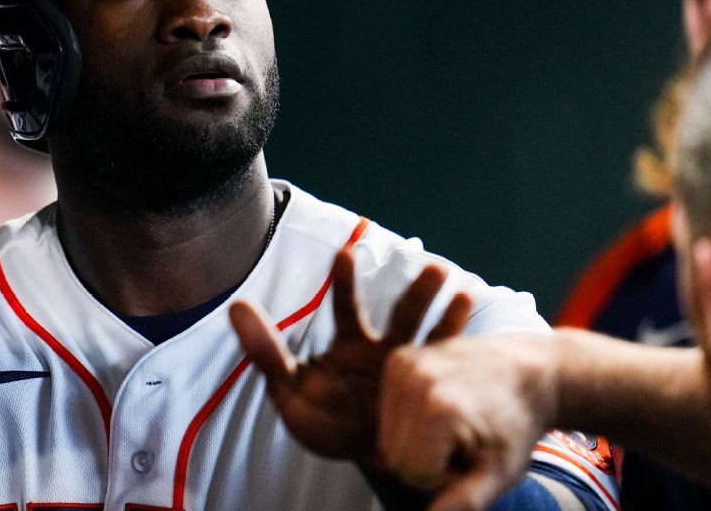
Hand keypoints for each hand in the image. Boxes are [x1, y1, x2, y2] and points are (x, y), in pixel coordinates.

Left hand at [229, 248, 471, 469]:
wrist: (359, 458)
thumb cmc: (323, 420)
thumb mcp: (288, 389)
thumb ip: (265, 349)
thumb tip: (235, 305)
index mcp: (351, 344)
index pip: (348, 305)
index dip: (347, 280)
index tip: (346, 254)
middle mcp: (386, 350)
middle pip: (402, 315)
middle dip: (419, 293)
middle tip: (433, 270)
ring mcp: (412, 372)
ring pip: (431, 339)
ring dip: (447, 317)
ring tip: (462, 294)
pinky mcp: (431, 396)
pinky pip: (448, 374)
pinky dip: (461, 354)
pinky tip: (475, 340)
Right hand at [379, 334, 558, 510]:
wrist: (528, 371)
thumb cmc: (516, 424)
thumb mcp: (500, 473)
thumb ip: (463, 502)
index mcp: (439, 411)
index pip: (412, 475)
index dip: (443, 477)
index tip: (472, 457)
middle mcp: (415, 381)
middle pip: (394, 455)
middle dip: (425, 460)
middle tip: (463, 441)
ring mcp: (404, 364)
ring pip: (387, 436)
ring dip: (415, 441)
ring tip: (452, 426)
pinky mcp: (398, 358)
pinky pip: (387, 411)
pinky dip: (409, 419)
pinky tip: (439, 408)